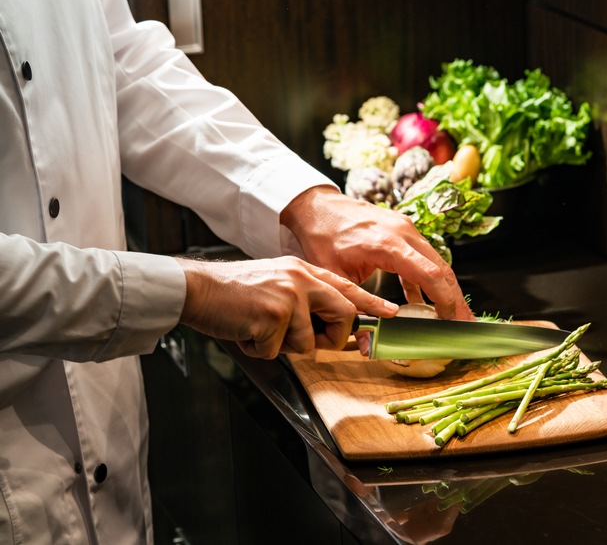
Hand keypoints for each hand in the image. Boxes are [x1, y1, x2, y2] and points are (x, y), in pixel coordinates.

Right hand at [176, 256, 397, 358]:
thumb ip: (305, 303)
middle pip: (343, 315)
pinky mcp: (273, 314)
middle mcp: (301, 279)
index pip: (346, 287)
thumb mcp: (276, 286)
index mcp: (303, 271)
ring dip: (282, 346)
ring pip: (308, 343)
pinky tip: (246, 332)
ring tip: (259, 329)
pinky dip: (260, 349)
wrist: (198, 288)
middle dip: (331, 339)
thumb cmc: (234, 294)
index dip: (371, 303)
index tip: (392, 313)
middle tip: (307, 341)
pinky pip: (277, 351)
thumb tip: (329, 332)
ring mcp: (289, 295)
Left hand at [281, 186, 473, 320]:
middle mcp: (403, 232)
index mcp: (388, 244)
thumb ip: (355, 309)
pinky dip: (426, 278)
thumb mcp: (334, 277)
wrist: (316, 206)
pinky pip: (422, 256)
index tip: (452, 320)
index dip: (445, 299)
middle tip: (467, 324)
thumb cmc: (322, 237)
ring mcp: (405, 228)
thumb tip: (366, 345)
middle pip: (441, 267)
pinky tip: (423, 301)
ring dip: (445, 288)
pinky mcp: (402, 230)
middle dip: (456, 298)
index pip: (429, 273)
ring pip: (436, 261)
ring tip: (453, 315)